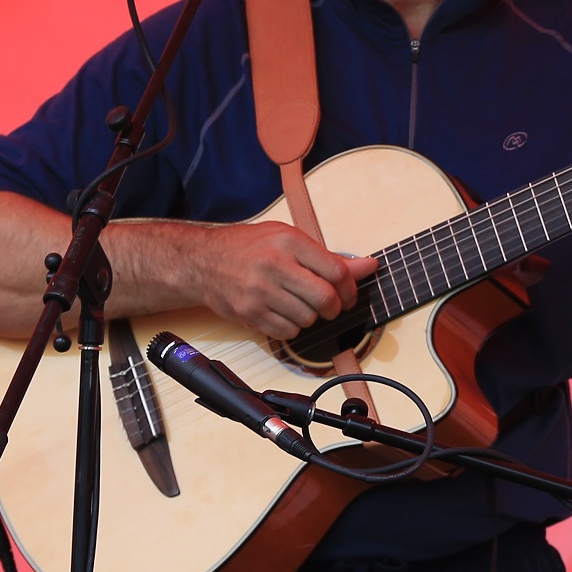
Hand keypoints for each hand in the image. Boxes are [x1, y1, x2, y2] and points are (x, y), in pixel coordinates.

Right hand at [167, 220, 376, 340]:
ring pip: (307, 319)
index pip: (336, 271)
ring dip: (310, 317)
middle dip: (335, 308)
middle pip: (325, 299)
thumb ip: (328, 256)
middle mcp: (274, 265)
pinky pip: (287, 332)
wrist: (202, 260)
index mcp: (289, 241)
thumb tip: (369, 266)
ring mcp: (260, 292)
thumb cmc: (249, 247)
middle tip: (330, 306)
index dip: (351, 289)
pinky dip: (291, 327)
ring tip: (298, 304)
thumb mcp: (288, 238)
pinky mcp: (249, 313)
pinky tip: (282, 313)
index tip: (349, 295)